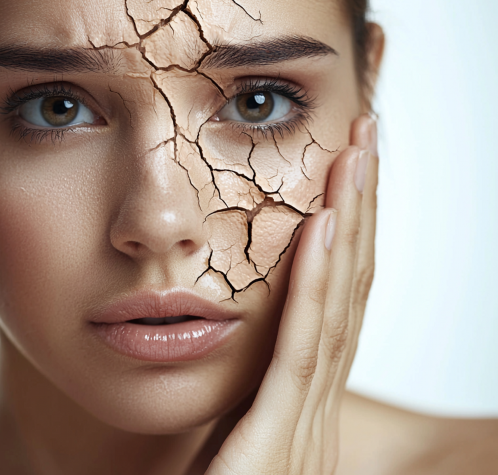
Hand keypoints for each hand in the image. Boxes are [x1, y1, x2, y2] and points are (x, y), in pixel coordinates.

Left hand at [205, 114, 378, 474]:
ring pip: (334, 308)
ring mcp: (303, 427)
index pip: (330, 305)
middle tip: (365, 139)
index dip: (344, 238)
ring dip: (348, 226)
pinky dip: (315, 286)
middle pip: (344, 293)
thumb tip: (217, 334)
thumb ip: (232, 399)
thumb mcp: (220, 444)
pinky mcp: (276, 446)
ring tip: (355, 155)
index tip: (342, 174)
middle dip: (359, 211)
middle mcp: (314, 409)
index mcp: (299, 406)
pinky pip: (300, 352)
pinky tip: (322, 226)